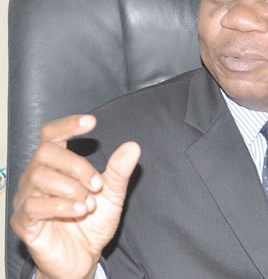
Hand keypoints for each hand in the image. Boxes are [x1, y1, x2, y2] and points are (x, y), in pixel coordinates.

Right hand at [10, 115, 140, 278]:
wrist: (83, 256)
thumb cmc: (92, 221)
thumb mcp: (112, 194)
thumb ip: (119, 171)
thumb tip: (132, 146)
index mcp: (56, 165)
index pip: (52, 135)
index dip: (68, 125)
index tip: (92, 122)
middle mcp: (36, 176)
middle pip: (46, 152)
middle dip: (78, 165)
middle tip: (98, 185)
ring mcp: (27, 198)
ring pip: (39, 177)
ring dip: (72, 188)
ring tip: (89, 204)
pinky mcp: (23, 222)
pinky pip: (34, 206)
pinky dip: (61, 205)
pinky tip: (79, 211)